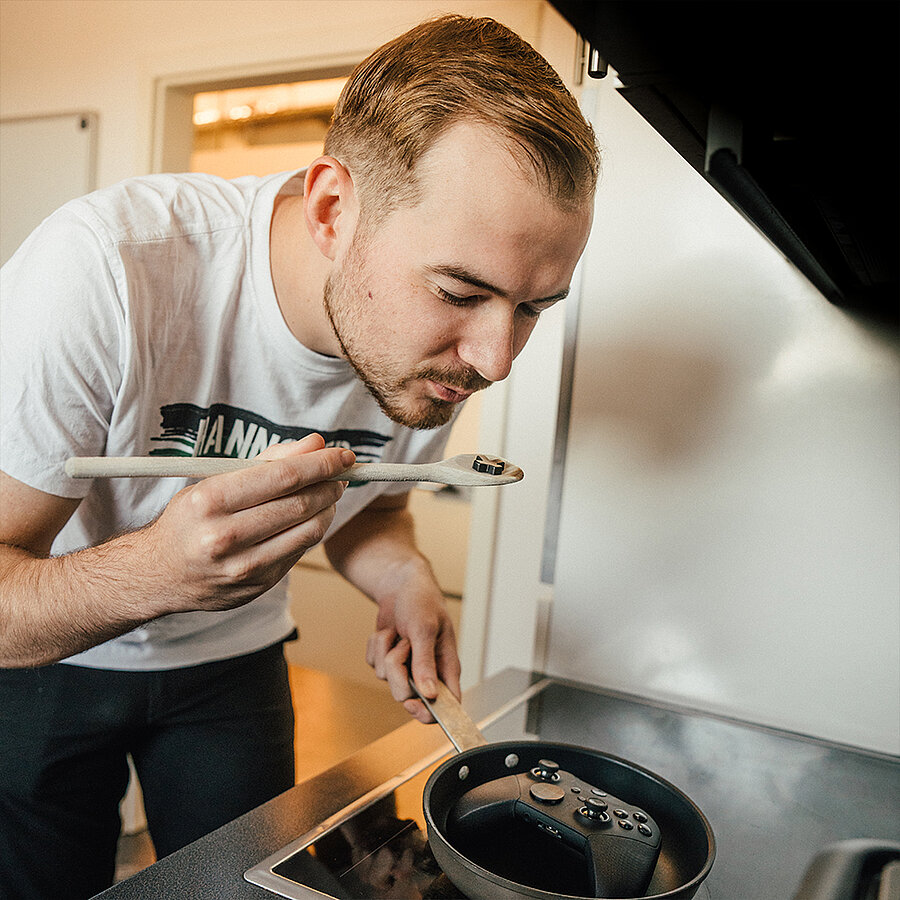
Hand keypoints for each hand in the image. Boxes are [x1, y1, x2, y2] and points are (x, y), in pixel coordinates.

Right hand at [142, 434, 353, 613]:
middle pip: (300, 504)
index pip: (283, 477)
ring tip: (330, 493)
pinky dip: (312, 530)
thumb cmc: (192, 518)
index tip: (343, 456)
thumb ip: (269, 461)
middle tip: (341, 474)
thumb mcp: (216, 479)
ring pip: (308, 531)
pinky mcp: (256, 586)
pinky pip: (299, 552)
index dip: (321, 464)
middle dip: (330, 485)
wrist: (158, 573)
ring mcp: (241, 566)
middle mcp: (224, 536)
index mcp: (210, 501)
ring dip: (328, 508)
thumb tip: (316, 444)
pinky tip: (310, 517)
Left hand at [365, 573, 461, 723]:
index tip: (413, 705)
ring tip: (400, 632)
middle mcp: (428, 672)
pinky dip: (377, 645)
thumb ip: (426, 663)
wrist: (399, 585)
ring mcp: (406, 667)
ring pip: (387, 680)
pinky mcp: (388, 660)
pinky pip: (374, 664)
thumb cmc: (421, 601)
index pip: (447, 704)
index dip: (430, 713)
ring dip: (387, 651)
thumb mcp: (425, 629)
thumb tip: (430, 693)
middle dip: (398, 671)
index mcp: (446, 667)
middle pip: (407, 696)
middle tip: (404, 646)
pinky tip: (389, 631)